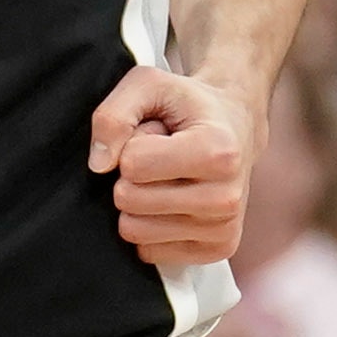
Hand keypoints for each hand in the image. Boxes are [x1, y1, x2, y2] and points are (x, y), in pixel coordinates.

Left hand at [90, 65, 251, 264]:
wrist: (236, 126)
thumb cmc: (188, 105)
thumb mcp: (148, 85)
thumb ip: (113, 115)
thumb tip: (99, 165)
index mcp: (217, 151)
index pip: (132, 165)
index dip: (132, 146)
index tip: (158, 135)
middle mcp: (226, 196)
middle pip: (130, 201)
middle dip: (133, 176)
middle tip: (161, 157)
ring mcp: (224, 228)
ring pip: (135, 231)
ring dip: (140, 202)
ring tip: (168, 177)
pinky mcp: (217, 250)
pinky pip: (149, 252)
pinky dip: (152, 227)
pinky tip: (175, 200)